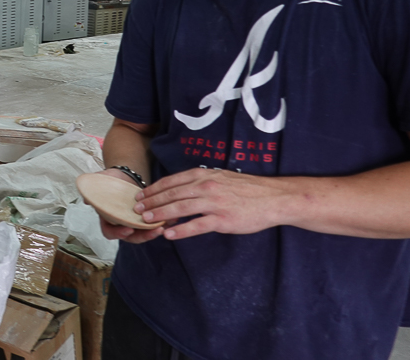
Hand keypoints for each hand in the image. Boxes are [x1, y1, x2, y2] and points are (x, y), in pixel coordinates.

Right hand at [88, 169, 166, 243]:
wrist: (125, 175)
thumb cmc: (111, 180)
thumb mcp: (99, 182)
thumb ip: (93, 189)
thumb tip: (87, 199)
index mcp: (107, 218)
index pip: (109, 232)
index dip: (118, 233)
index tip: (128, 229)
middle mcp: (121, 224)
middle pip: (130, 237)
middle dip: (142, 236)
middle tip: (153, 231)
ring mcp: (134, 222)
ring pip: (143, 233)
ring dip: (153, 232)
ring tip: (163, 227)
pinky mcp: (146, 219)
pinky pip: (153, 225)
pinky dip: (162, 223)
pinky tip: (171, 218)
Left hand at [134, 168, 285, 239]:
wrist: (273, 198)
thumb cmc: (247, 188)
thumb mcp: (220, 176)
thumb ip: (200, 181)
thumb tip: (180, 189)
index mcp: (204, 175)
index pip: (171, 182)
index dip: (153, 190)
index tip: (140, 196)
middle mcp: (206, 186)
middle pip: (171, 194)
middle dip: (151, 202)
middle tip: (136, 210)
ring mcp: (214, 203)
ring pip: (180, 209)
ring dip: (160, 215)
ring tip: (146, 221)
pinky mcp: (222, 219)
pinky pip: (197, 225)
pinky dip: (181, 230)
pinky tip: (168, 234)